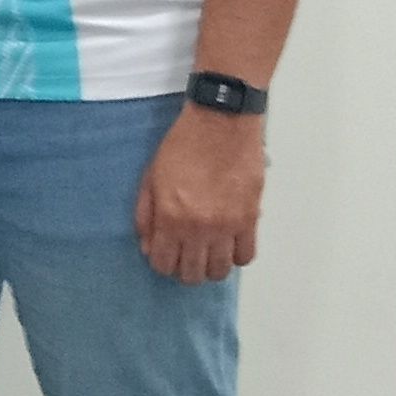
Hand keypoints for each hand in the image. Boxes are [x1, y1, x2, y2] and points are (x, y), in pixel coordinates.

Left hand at [134, 105, 262, 284]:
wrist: (221, 121)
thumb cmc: (184, 144)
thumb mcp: (152, 177)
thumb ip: (146, 216)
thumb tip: (148, 247)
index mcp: (171, 217)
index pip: (164, 264)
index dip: (163, 263)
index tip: (167, 255)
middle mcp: (199, 228)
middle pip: (192, 274)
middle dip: (186, 269)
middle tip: (187, 255)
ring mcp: (227, 225)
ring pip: (220, 271)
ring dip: (211, 266)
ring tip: (209, 252)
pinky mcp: (250, 217)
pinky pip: (246, 256)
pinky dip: (236, 255)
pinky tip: (229, 244)